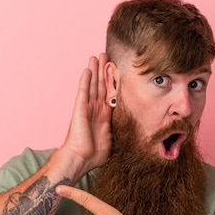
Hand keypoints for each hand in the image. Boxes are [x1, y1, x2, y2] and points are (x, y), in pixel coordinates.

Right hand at [61, 54, 112, 177]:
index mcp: (104, 116)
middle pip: (100, 85)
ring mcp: (87, 107)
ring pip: (92, 84)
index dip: (113, 82)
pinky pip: (83, 91)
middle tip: (106, 55)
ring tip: (96, 56)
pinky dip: (85, 80)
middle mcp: (96, 109)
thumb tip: (133, 128)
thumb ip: (119, 129)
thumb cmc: (94, 154)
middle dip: (103, 70)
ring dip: (95, 70)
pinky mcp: (80, 108)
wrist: (81, 159)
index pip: (110, 94)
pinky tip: (87, 69)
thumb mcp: (113, 138)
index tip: (117, 70)